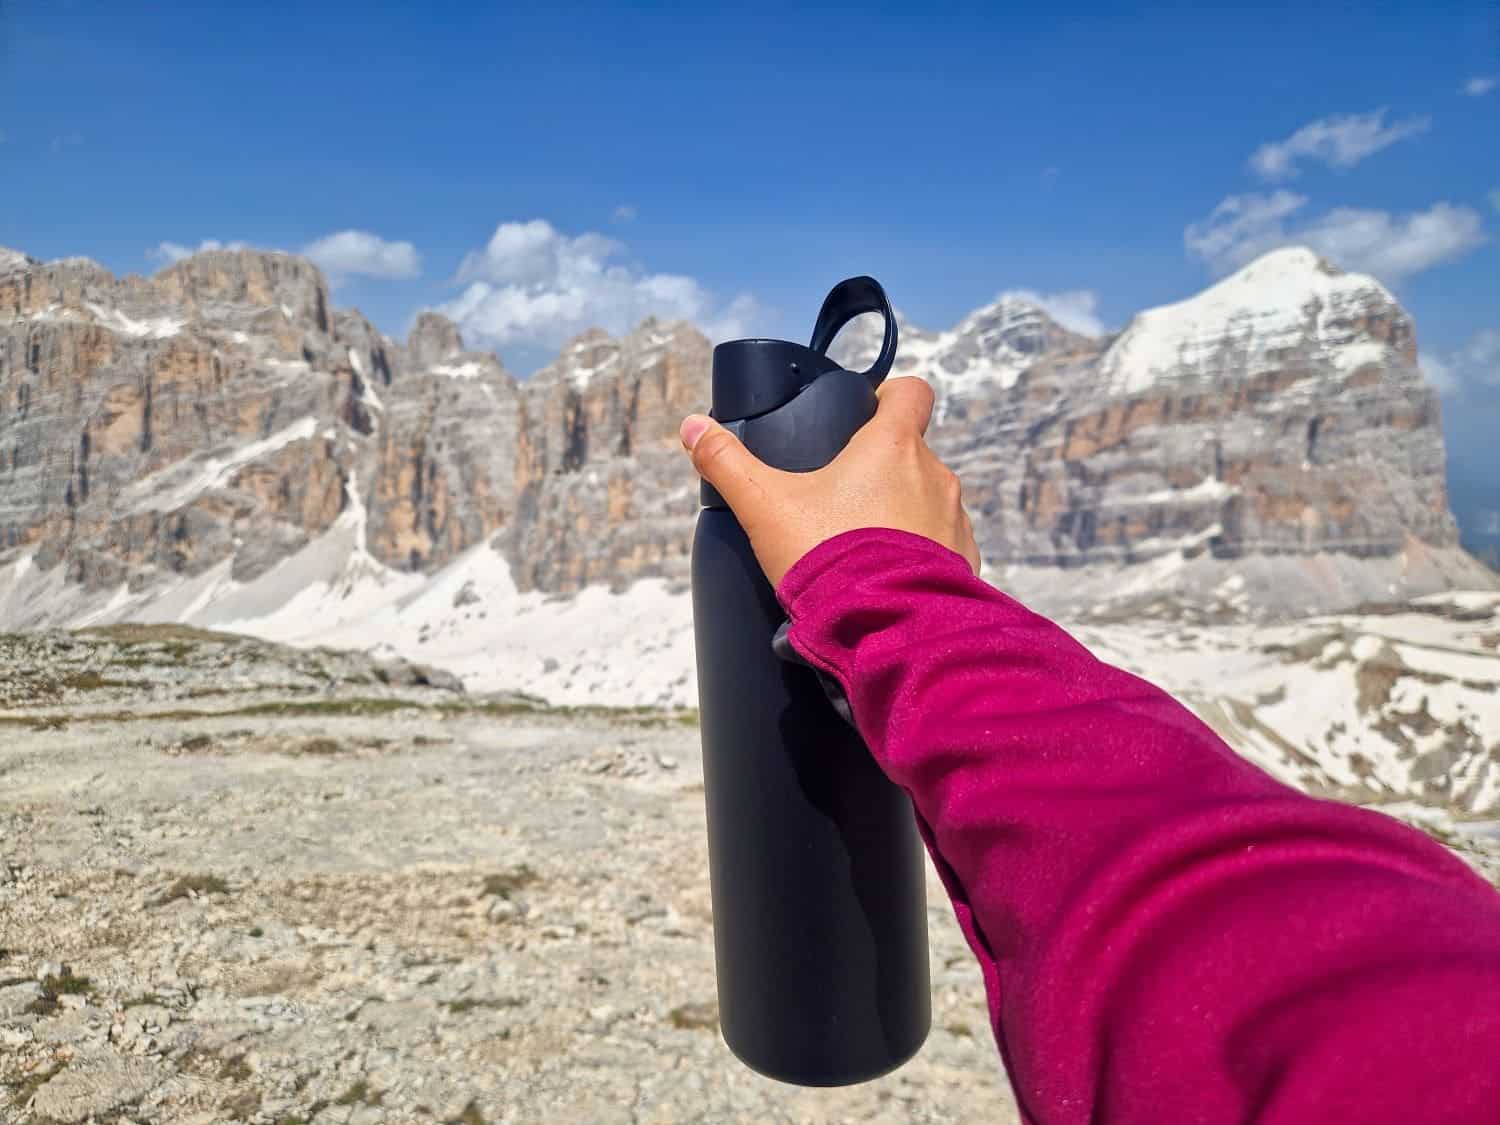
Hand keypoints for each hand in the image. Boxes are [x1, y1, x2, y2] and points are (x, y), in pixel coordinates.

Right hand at [679, 377, 981, 586]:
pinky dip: (920, 553)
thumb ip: (727, 463)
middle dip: (882, 467)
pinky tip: (887, 576)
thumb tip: (693, 427)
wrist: (885, 630)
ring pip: (928, 498)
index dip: (888, 397)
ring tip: (862, 543)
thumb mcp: (765, 507)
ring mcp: (955, 519)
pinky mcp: (965, 562)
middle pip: (913, 450)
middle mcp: (935, 475)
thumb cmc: (828, 558)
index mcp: (894, 446)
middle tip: (843, 496)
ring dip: (903, 511)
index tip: (862, 416)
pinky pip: (944, 545)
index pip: (912, 392)